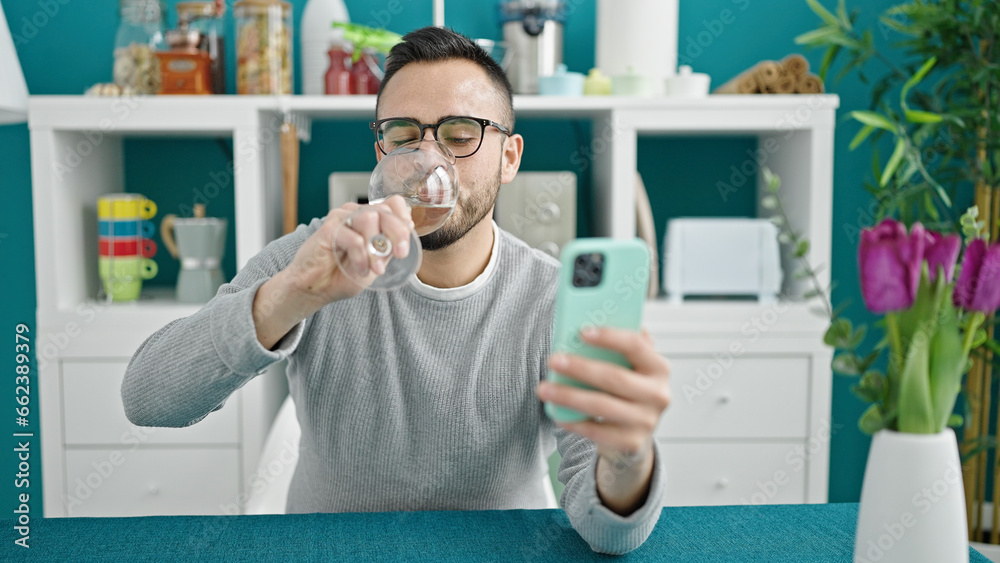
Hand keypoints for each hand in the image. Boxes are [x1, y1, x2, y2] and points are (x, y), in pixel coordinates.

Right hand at [284, 196, 413, 305]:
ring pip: (369, 219)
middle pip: (385, 210)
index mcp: (370, 218)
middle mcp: (356, 213)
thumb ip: (389, 247)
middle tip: (400, 255)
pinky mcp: (328, 228)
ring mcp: (341, 218)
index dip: (404, 217)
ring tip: (374, 269)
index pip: (393, 203)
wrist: (316, 288)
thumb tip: (408, 229)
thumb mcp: (375, 263)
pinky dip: (361, 257)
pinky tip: (360, 270)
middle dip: (397, 233)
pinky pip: (354, 238)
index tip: (406, 240)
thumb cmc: (343, 275)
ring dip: (376, 248)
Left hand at [537, 327, 670, 460]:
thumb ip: (620, 346)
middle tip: (553, 360)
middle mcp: (658, 394)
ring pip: (601, 406)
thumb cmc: (627, 390)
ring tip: (544, 388)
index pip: (635, 345)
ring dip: (568, 396)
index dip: (609, 337)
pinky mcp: (631, 442)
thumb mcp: (631, 367)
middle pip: (614, 377)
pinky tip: (556, 412)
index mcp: (658, 368)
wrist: (635, 434)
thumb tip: (591, 322)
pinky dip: (573, 421)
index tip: (581, 331)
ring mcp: (646, 421)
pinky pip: (596, 430)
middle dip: (580, 368)